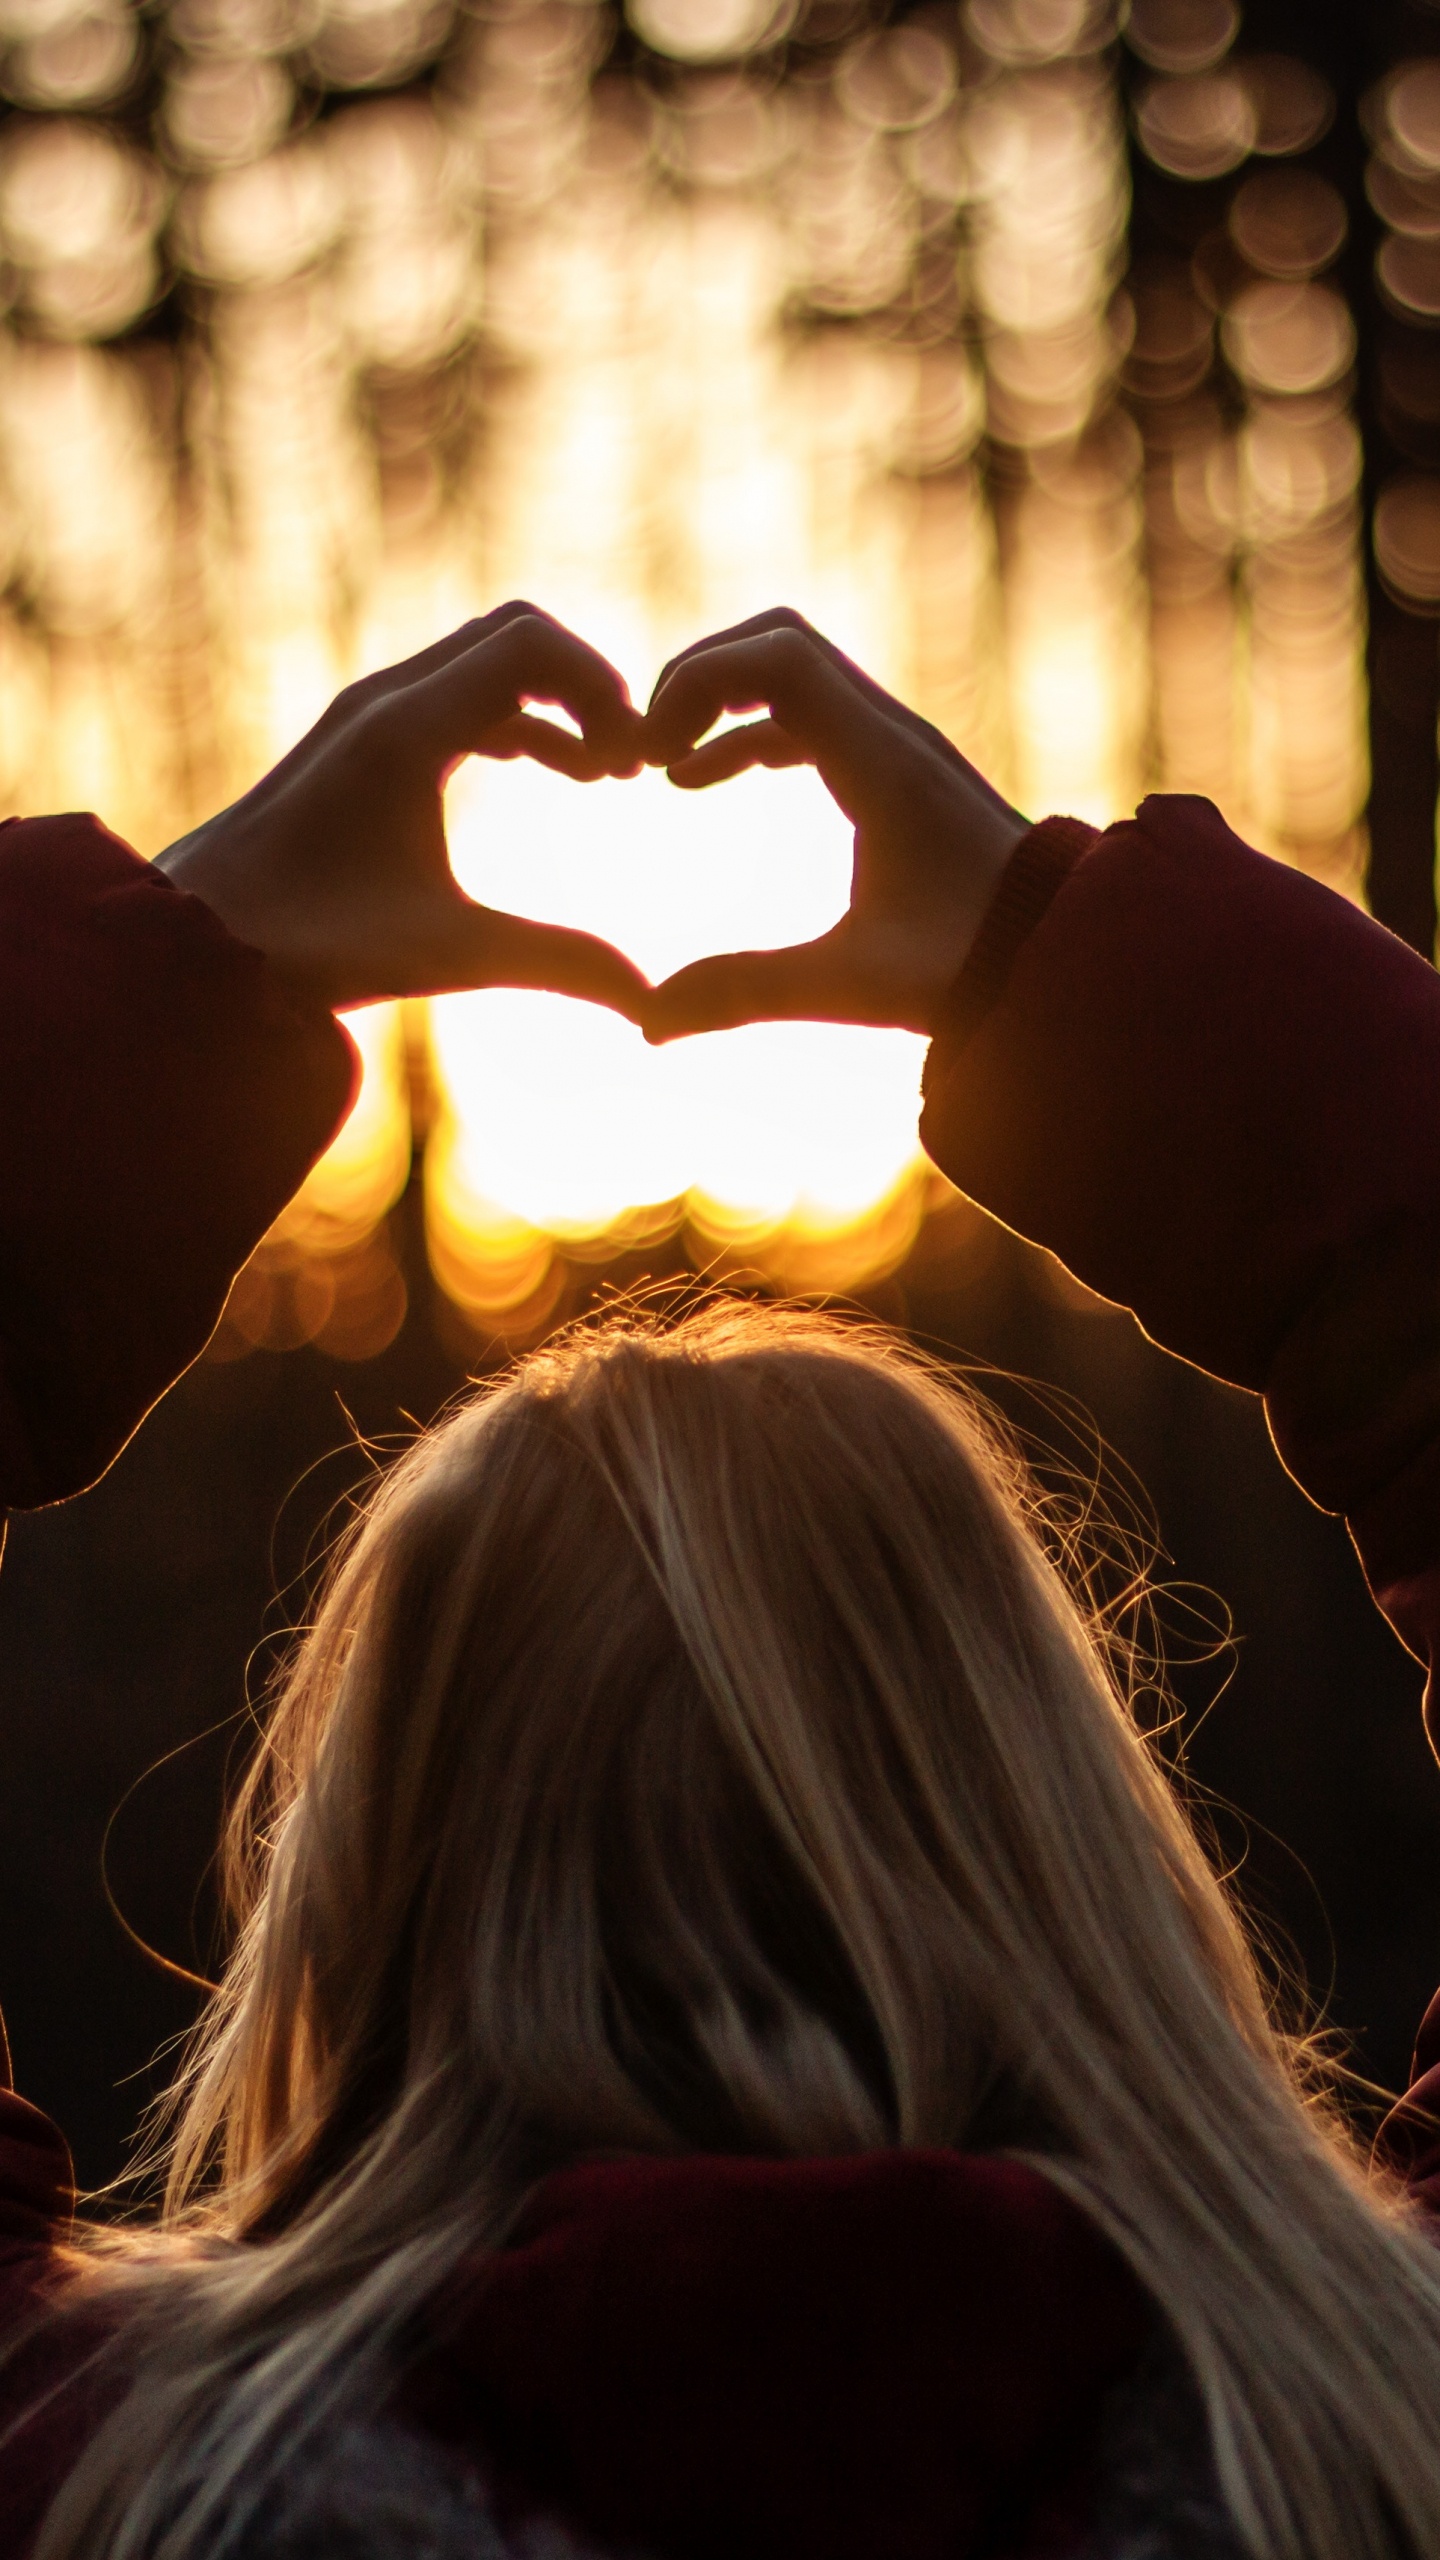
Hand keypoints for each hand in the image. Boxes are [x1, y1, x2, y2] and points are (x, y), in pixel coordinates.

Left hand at [155, 604, 648, 1016]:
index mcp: (405, 728)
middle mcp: (384, 701)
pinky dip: (514, 720)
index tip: (636, 762)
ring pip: (484, 665)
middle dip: (586, 687)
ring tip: (603, 777)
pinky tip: (551, 776)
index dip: (602, 686)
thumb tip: (652, 1003)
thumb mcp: (447, 953)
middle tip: (630, 765)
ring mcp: (366, 717)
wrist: (192, 941)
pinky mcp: (357, 744)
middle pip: (514, 637)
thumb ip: (558, 965)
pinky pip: (455, 698)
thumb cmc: (310, 945)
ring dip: (553, 705)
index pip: (530, 642)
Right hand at [638, 609, 1028, 1041]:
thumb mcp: (853, 984)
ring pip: (793, 674)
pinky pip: (809, 715)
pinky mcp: (899, 771)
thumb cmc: (973, 969)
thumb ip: (746, 993)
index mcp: (882, 762)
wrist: (1071, 958)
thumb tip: (647, 1023)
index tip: (649, 753)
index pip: (777, 657)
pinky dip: (748, 732)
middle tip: (643, 748)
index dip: (697, 681)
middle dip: (699, 680)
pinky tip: (702, 782)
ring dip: (721, 705)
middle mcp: (893, 733)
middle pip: (778, 642)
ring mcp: (898, 746)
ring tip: (661, 768)